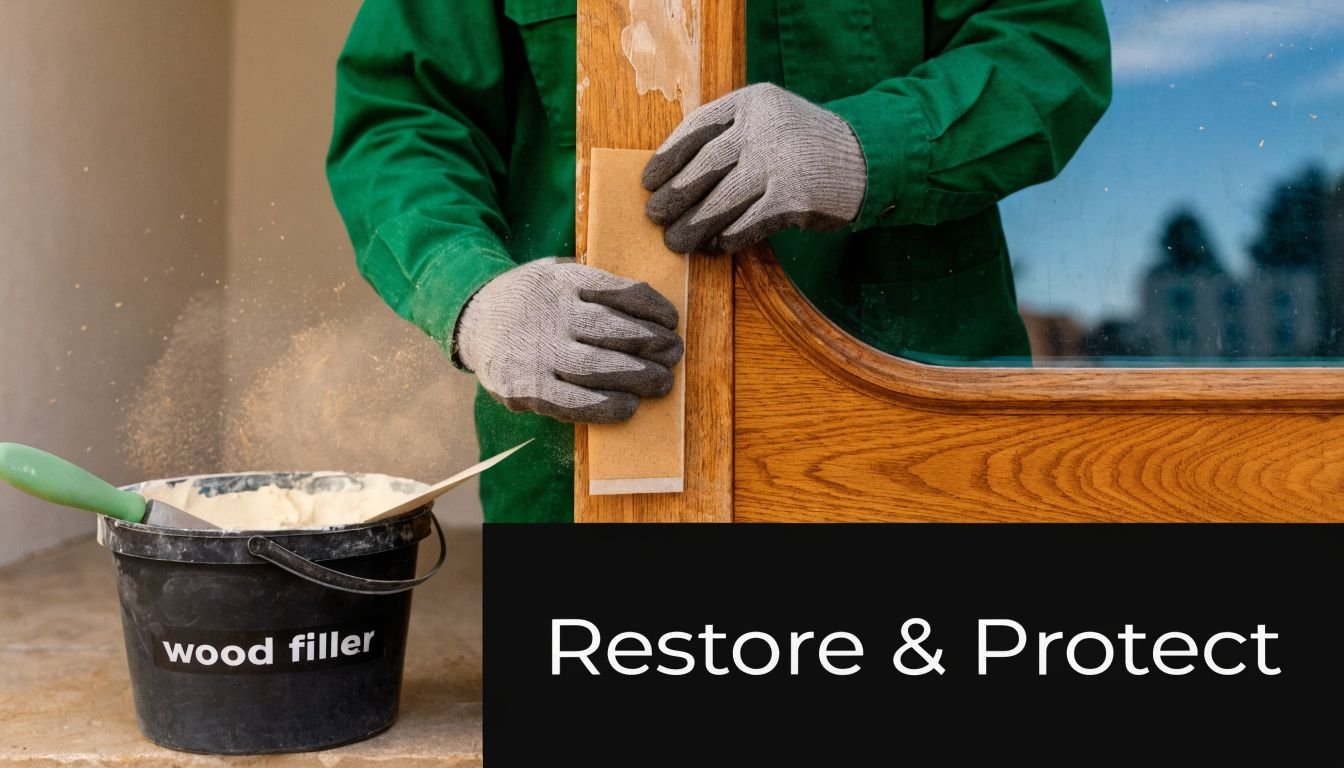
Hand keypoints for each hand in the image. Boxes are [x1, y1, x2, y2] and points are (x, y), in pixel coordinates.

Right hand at [454, 258, 683, 422]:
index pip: (617, 291)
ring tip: (662, 381)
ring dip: (636, 376)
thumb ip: (595, 287)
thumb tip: (651, 311)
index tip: (671, 320)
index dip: (651, 308)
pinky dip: (603, 406)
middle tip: (675, 352)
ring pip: (595, 367)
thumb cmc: (531, 301)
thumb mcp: (557, 274)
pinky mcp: (523, 387)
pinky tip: (628, 406)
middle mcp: (548, 314)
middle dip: (651, 344)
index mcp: (561, 281)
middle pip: (610, 330)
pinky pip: (570, 402)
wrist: (471, 319)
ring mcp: (535, 352)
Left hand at [642, 82, 866, 253]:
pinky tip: (716, 245)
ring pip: (721, 199)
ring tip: (676, 241)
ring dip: (694, 225)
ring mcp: (780, 162)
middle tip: (655, 215)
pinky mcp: (794, 198)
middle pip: (704, 165)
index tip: (648, 181)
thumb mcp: (768, 119)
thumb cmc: (803, 144)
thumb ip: (729, 135)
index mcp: (752, 101)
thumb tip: (674, 178)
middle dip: (675, 194)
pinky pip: (747, 224)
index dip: (668, 156)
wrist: (867, 156)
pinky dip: (727, 237)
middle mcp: (764, 127)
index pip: (696, 127)